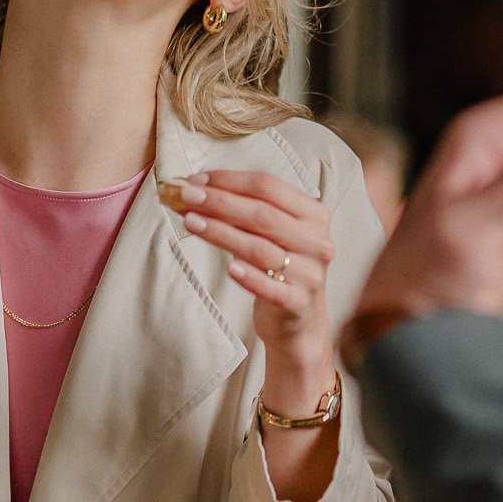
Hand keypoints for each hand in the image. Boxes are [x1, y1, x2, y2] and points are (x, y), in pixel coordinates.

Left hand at [175, 169, 337, 409]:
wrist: (298, 322)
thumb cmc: (279, 268)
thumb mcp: (272, 235)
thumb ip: (243, 212)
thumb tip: (195, 190)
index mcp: (313, 215)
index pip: (268, 187)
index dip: (229, 180)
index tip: (195, 179)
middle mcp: (317, 241)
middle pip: (262, 214)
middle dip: (220, 202)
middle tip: (186, 196)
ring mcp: (310, 273)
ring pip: (259, 248)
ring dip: (221, 233)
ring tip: (190, 222)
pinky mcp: (298, 303)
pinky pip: (270, 287)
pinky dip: (248, 276)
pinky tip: (228, 268)